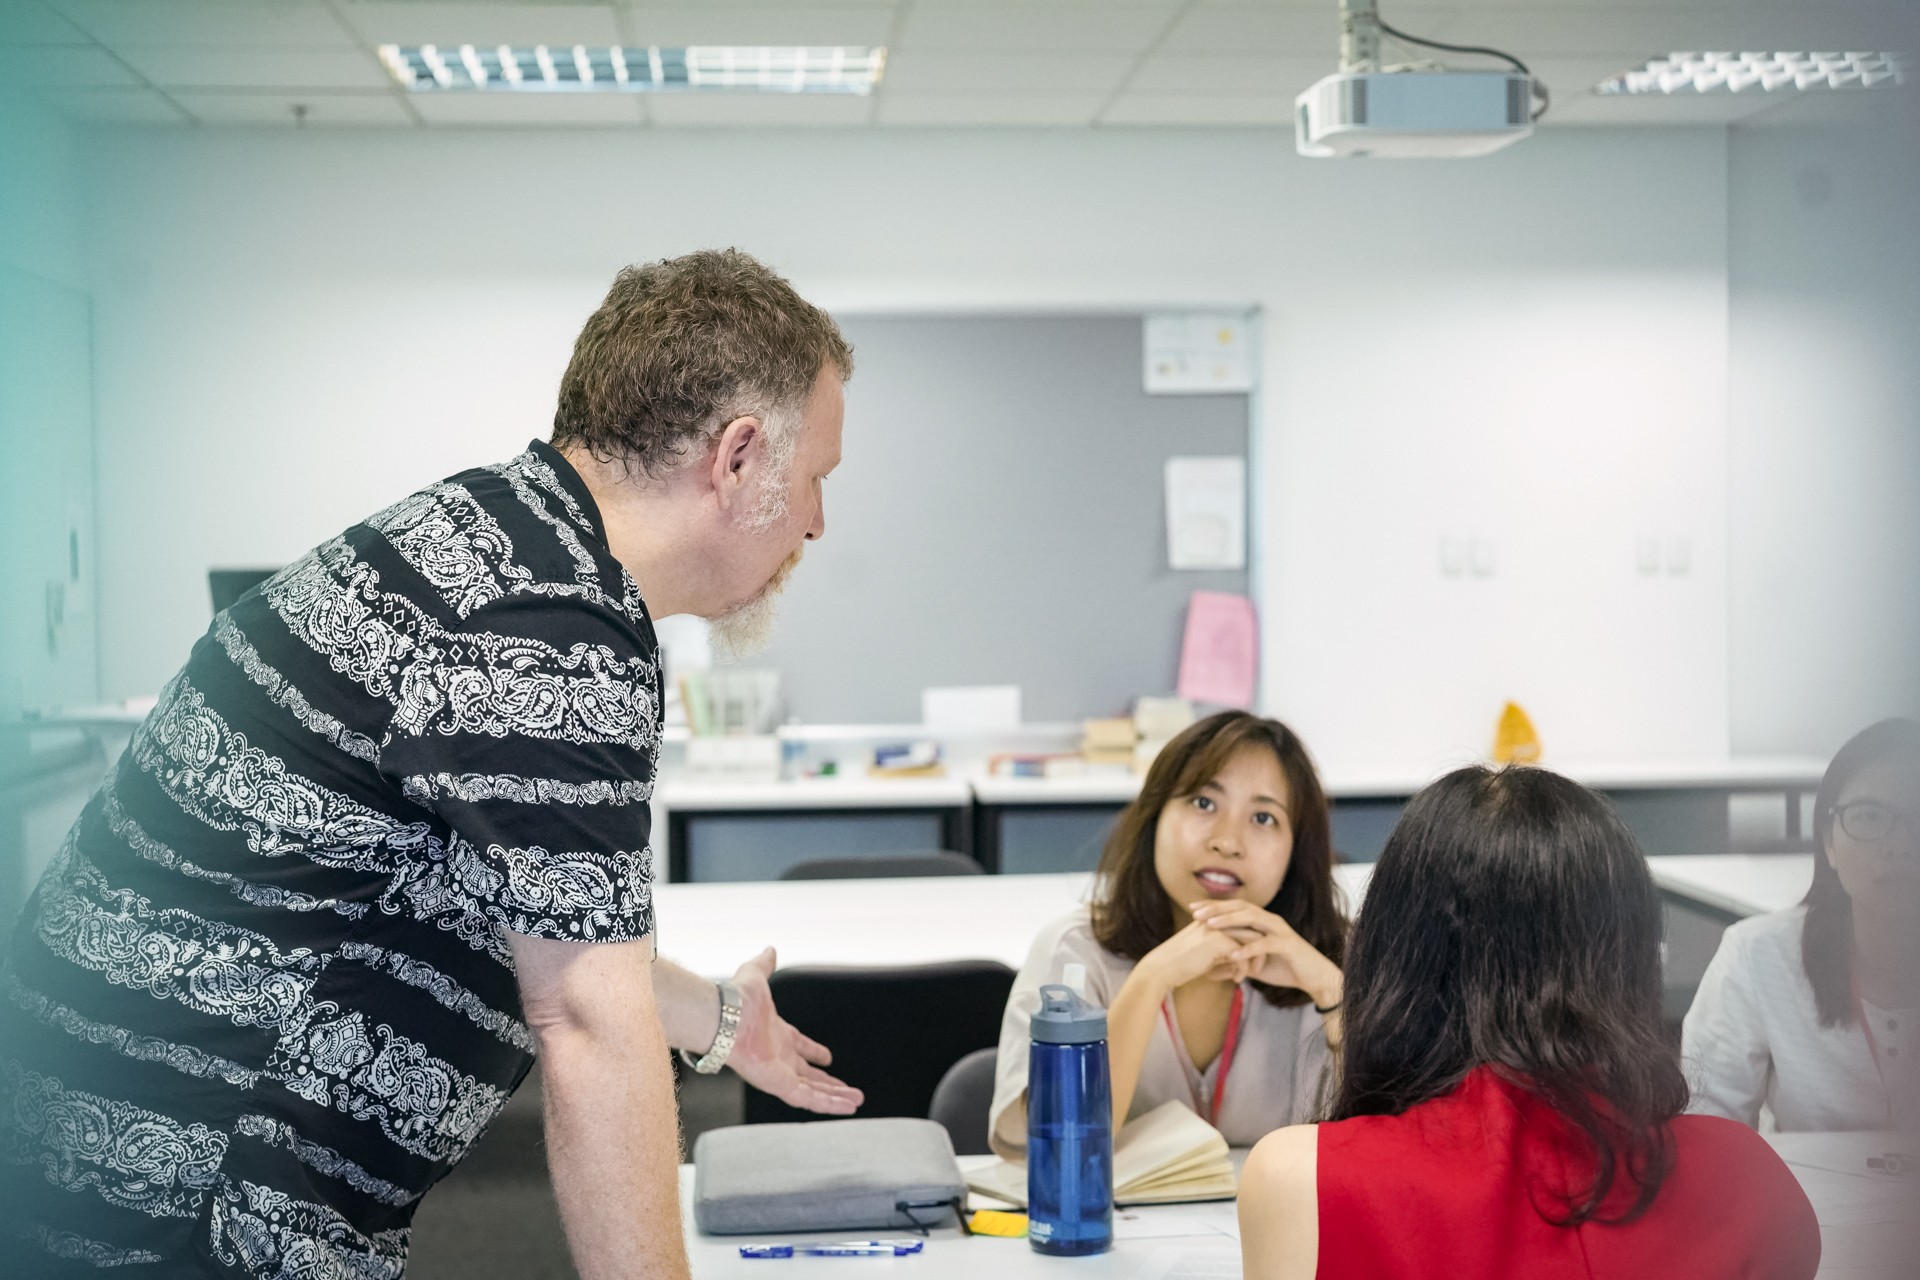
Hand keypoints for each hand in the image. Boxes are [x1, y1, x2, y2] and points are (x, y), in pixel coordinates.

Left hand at [723, 947, 864, 1114]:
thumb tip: (770, 950)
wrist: (725, 1017)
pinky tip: (848, 1107)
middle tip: (849, 1090)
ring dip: (835, 1097)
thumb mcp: (756, 976)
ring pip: (812, 1091)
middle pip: (808, 1075)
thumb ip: (764, 965)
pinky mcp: (780, 1086)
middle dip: (829, 1083)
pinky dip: (829, 1105)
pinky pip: (809, 1099)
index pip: (798, 1047)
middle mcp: (777, 1057)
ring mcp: (779, 1074)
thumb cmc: (737, 999)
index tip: (828, 1058)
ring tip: (857, 1101)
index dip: (814, 1052)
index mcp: (775, 1035)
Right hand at [1138, 919, 1249, 993]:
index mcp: (1213, 918)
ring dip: (1255, 959)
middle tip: (1258, 968)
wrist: (1162, 969)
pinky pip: (1241, 954)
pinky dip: (1243, 969)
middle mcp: (1216, 919)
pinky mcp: (1217, 941)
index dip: (1253, 941)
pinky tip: (1237, 980)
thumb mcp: (1205, 953)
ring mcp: (1217, 928)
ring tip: (1254, 974)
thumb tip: (1240, 960)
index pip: (1243, 923)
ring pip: (1251, 940)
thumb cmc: (1181, 965)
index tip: (1255, 959)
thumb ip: (1223, 951)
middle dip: (1259, 949)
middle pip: (1250, 929)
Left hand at [1188, 899, 1342, 1008]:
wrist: (1313, 977)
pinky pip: (1265, 944)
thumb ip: (1233, 964)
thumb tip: (1209, 972)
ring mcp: (1279, 931)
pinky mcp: (1287, 945)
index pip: (1234, 908)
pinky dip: (1249, 948)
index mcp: (1262, 921)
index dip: (1214, 907)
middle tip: (1196, 913)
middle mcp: (1270, 920)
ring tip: (1211, 925)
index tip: (1192, 909)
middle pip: (1240, 907)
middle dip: (1217, 909)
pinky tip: (1233, 954)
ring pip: (1252, 919)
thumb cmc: (1283, 968)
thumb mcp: (1253, 967)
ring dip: (1230, 921)